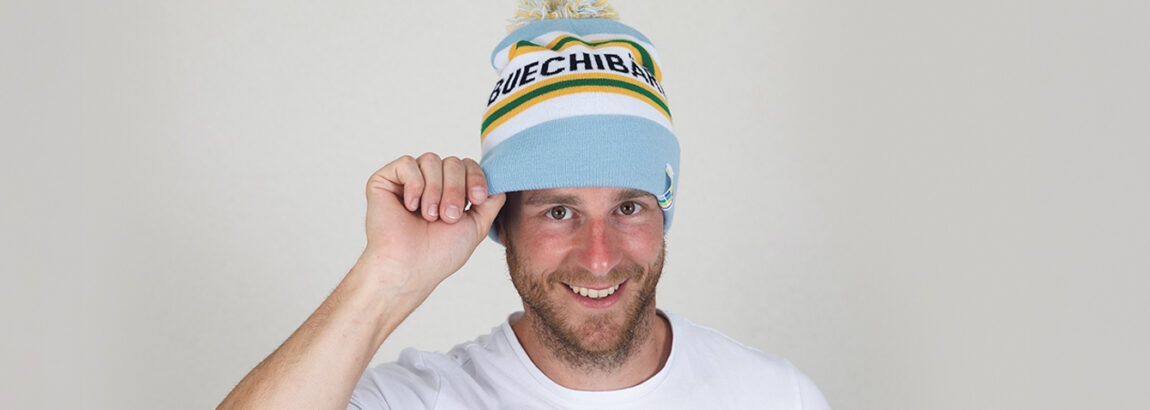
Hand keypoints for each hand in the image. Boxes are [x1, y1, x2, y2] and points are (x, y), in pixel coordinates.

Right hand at [357, 153, 504, 294]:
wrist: (410, 268)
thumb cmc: (439, 254)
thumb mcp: (476, 225)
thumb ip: (491, 202)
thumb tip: (501, 182)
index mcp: (449, 191)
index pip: (468, 165)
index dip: (476, 178)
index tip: (477, 200)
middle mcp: (428, 182)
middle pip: (452, 161)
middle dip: (455, 189)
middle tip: (448, 216)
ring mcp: (406, 181)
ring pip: (431, 159)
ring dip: (435, 190)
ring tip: (429, 216)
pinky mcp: (385, 180)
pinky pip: (407, 163)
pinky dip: (414, 184)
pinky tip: (410, 207)